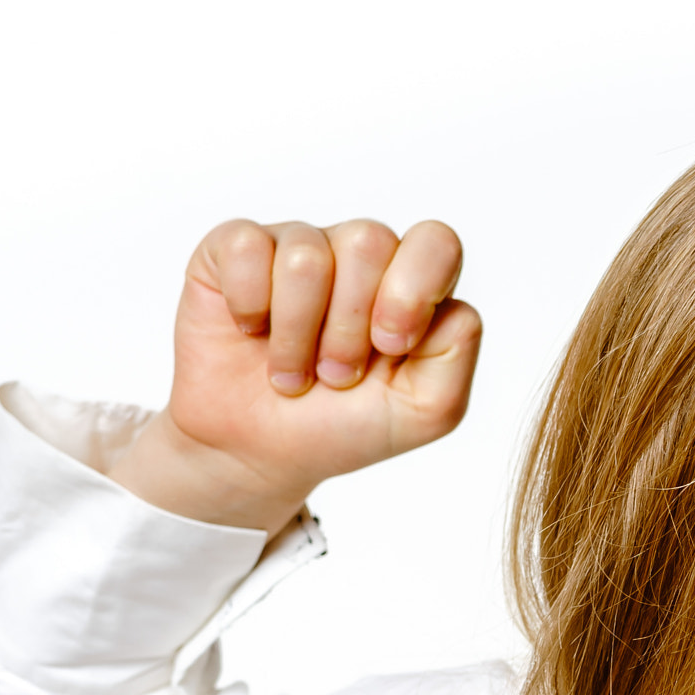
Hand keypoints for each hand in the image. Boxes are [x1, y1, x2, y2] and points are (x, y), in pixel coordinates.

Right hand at [107, 218, 480, 530]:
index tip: (390, 347)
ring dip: (296, 333)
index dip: (413, 291)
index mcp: (412, 283)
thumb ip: (457, 352)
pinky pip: (248, 247)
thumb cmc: (344, 425)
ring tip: (292, 371)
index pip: (435, 243)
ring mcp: (299, 245)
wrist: (258, 452)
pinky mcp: (237, 248)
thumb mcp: (425, 410)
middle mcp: (359, 255)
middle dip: (349, 328)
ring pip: (307, 256)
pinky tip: (251, 331)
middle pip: (370, 242)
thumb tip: (447, 303)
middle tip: (335, 373)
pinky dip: (249, 306)